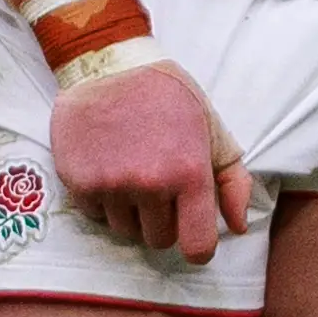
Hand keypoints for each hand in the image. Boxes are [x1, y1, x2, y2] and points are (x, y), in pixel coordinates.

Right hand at [50, 63, 252, 263]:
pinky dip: (104, 203)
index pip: (196, 246)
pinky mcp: (79, 184)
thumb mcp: (213, 132)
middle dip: (165, 221)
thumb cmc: (171, 99)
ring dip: (133, 213)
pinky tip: (111, 169)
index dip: (198, 247)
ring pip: (126, 231)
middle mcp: (150, 185)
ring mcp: (111, 186)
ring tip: (135, 173)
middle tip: (162, 187)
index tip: (195, 237)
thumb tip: (238, 227)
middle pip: (159, 240)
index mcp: (189, 174)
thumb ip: (233, 182)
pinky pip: (97, 218)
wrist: (111, 69)